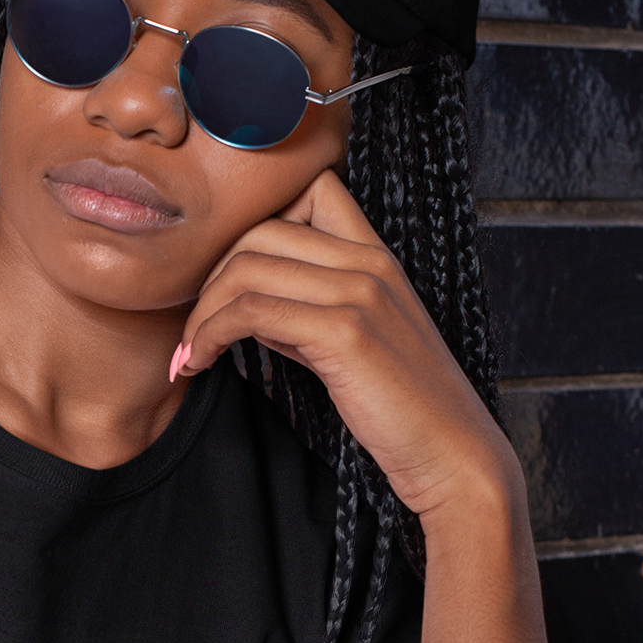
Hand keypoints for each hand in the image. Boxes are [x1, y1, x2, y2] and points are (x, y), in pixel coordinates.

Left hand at [172, 169, 513, 528]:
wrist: (452, 452)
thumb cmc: (399, 406)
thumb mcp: (349, 341)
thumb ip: (302, 311)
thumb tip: (242, 302)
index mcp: (376, 255)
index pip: (310, 190)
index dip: (256, 224)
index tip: (229, 280)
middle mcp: (370, 261)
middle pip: (260, 229)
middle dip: (211, 276)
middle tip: (194, 324)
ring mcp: (359, 291)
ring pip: (246, 267)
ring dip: (201, 311)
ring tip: (190, 350)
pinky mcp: (345, 332)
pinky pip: (250, 312)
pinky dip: (209, 335)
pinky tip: (199, 361)